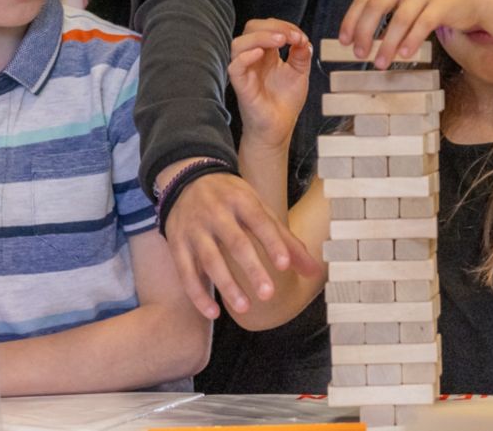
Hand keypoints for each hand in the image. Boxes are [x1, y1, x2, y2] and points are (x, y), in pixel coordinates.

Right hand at [157, 168, 320, 320]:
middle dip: (252, 269)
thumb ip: (286, 240)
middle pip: (235, 242)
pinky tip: (213, 313)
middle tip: (268, 294)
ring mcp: (194, 229)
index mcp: (241, 200)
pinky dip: (198, 294)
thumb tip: (315, 271)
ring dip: (226, 285)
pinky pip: (185, 272)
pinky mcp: (177, 244)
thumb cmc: (231, 199)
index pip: (259, 221)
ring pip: (209, 259)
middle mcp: (216, 213)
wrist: (185, 180)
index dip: (272, 242)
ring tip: (245, 308)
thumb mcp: (259, 208)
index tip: (285, 264)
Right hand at [227, 20, 310, 142]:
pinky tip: (261, 54)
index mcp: (267, 54)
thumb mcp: (299, 73)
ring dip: (260, 37)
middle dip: (273, 27)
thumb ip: (301, 55)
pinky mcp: (241, 85)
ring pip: (239, 43)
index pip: (268, 27)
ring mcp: (246, 71)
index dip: (284, 26)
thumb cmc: (285, 102)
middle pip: (251, 28)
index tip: (301, 38)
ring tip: (280, 41)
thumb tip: (303, 40)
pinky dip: (245, 57)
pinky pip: (234, 67)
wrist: (279, 128)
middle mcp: (253, 58)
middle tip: (292, 37)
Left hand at [342, 0, 492, 66]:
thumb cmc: (438, 2)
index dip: (351, 20)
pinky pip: (422, 24)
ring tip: (381, 63)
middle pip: (377, 6)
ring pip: (399, 19)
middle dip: (365, 32)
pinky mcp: (442, 4)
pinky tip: (404, 55)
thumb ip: (390, 11)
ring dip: (387, 44)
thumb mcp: (410, 1)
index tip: (344, 41)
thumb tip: (364, 38)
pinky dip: (411, 41)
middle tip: (360, 54)